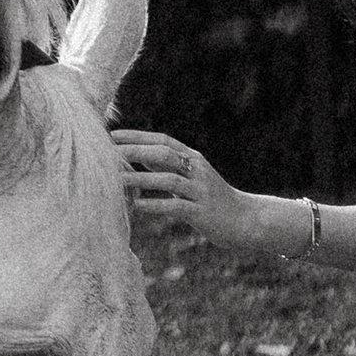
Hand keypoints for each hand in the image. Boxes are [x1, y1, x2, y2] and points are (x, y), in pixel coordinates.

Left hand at [116, 127, 244, 249]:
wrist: (247, 220)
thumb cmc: (212, 199)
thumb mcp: (191, 178)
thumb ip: (168, 167)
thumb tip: (139, 156)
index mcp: (193, 159)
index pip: (163, 141)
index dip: (137, 136)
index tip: (112, 135)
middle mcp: (198, 170)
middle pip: (164, 154)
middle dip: (135, 152)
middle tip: (108, 154)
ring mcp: (201, 190)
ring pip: (168, 179)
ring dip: (140, 180)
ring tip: (117, 181)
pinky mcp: (203, 212)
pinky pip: (176, 206)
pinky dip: (155, 205)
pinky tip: (137, 206)